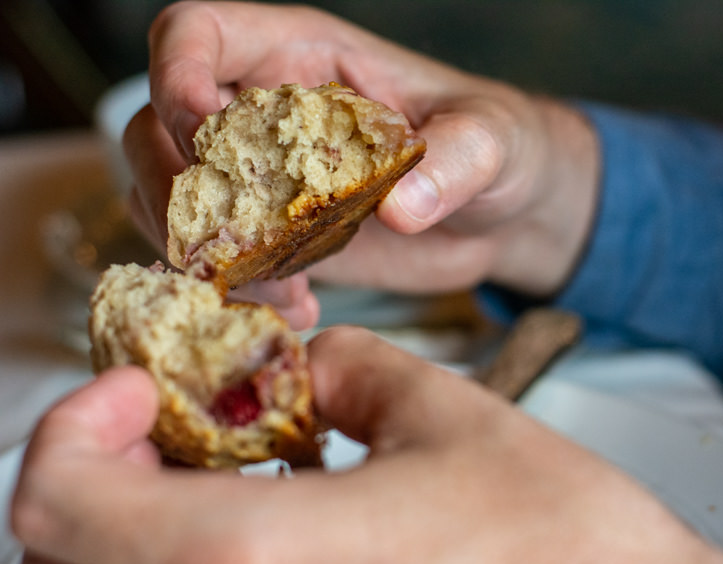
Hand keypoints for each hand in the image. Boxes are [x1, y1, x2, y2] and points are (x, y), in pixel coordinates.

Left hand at [10, 327, 722, 563]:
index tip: (142, 389)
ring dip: (123, 537)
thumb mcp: (444, 413)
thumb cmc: (558, 538)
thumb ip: (341, 371)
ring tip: (211, 478)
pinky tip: (262, 531)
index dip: (75, 426)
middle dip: (90, 485)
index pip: (58, 506)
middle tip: (163, 432)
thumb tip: (294, 371)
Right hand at [124, 1, 599, 328]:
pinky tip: (299, 310)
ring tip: (282, 291)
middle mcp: (267, 113)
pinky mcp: (279, 236)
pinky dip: (238, 288)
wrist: (506, 214)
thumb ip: (455, 160)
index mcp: (304, 58)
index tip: (202, 131)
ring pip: (174, 199)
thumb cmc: (501, 147)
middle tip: (227, 243)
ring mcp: (266, 178)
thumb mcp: (492, 140)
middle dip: (173, 187)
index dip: (175, 73)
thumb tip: (401, 207)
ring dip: (204, 251)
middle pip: (156, 126)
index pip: (198, 34)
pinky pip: (219, 256)